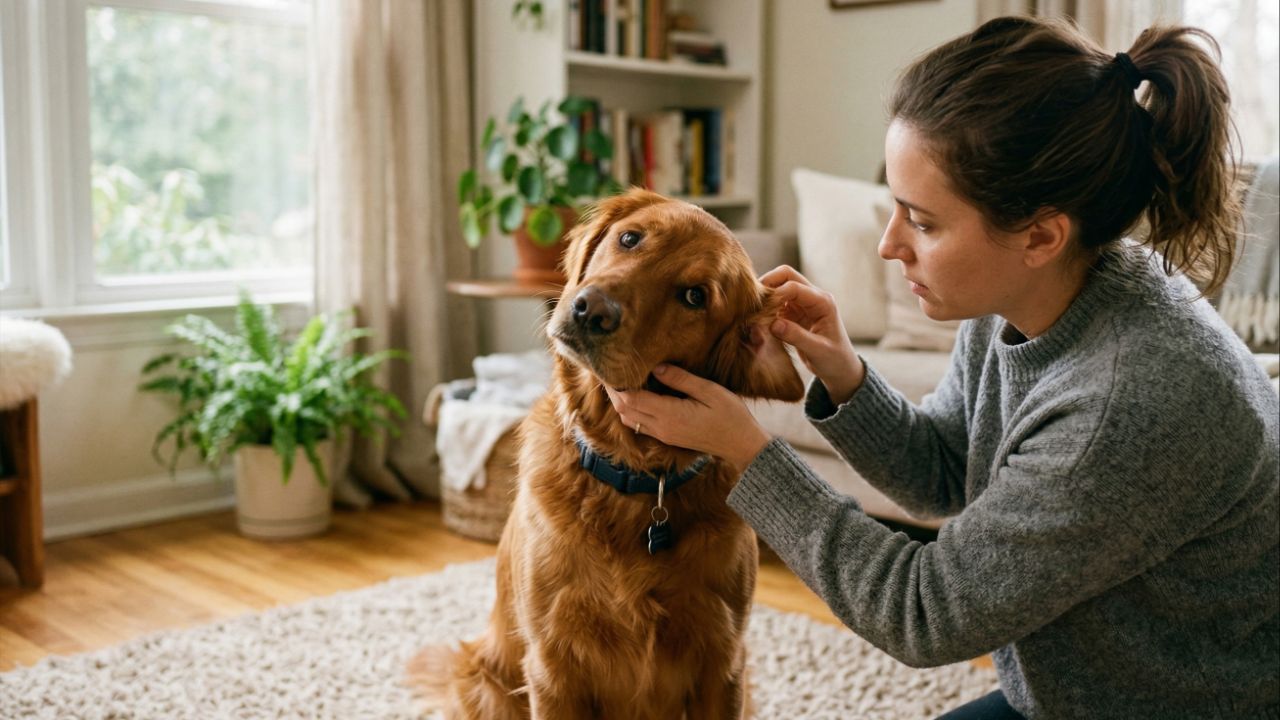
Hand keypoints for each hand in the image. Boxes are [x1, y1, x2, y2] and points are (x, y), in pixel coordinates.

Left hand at [605, 365, 771, 472]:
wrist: (741, 444)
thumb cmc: (730, 415)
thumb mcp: (709, 391)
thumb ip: (680, 379)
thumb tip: (656, 368)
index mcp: (670, 415)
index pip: (630, 399)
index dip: (616, 384)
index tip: (610, 367)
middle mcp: (662, 427)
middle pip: (624, 410)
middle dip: (613, 392)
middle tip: (608, 370)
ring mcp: (663, 435)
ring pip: (629, 419)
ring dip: (620, 402)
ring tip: (619, 381)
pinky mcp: (667, 437)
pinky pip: (640, 425)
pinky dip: (631, 411)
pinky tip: (636, 396)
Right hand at [759, 265, 864, 404]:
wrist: (840, 370)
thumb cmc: (835, 360)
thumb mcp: (818, 350)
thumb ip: (797, 337)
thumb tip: (774, 324)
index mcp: (823, 302)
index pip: (794, 287)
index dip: (775, 294)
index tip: (760, 309)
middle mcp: (813, 298)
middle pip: (786, 276)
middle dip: (767, 283)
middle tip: (752, 300)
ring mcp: (802, 304)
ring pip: (779, 287)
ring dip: (765, 296)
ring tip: (753, 312)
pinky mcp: (794, 314)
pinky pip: (776, 303)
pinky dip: (766, 308)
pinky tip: (758, 321)